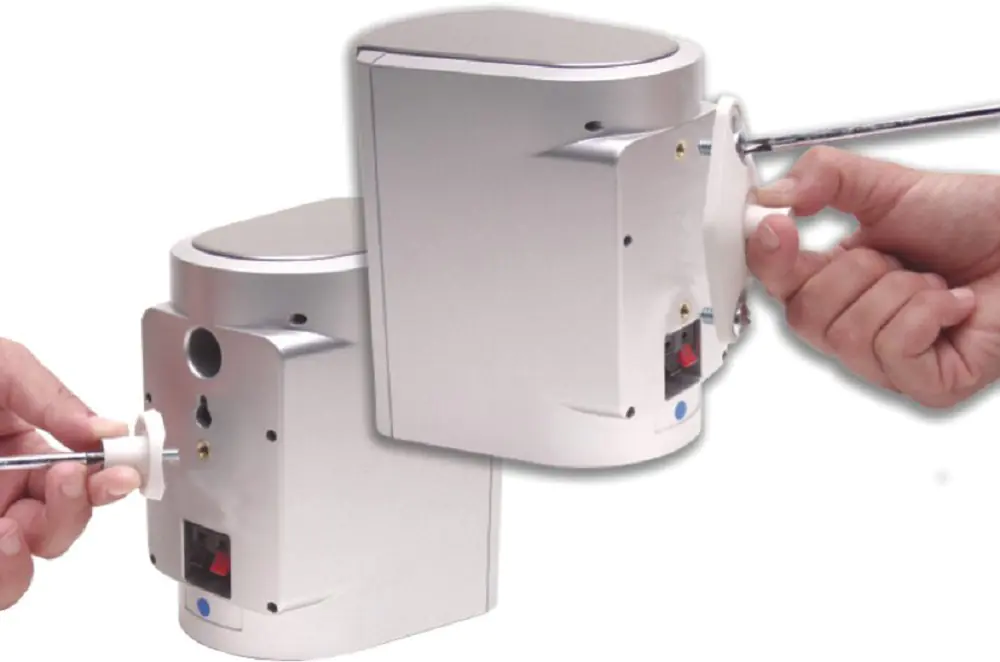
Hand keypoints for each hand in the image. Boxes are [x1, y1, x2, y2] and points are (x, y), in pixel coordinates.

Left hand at [0, 338, 141, 608]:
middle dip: (75, 509)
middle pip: (61, 526)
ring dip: (33, 549)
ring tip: (14, 527)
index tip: (123, 470)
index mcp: (18, 448)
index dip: (110, 475)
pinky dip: (4, 567)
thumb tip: (108, 430)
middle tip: (68, 482)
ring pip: (20, 567)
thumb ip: (54, 398)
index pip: (82, 473)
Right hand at [746, 145, 999, 407]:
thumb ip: (825, 177)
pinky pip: (894, 351)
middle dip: (855, 272)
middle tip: (895, 257)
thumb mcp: (889, 185)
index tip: (777, 225)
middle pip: (804, 316)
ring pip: (849, 334)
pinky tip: (952, 304)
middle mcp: (852, 326)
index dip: (768, 257)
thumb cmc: (977, 221)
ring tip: (932, 282)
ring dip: (900, 292)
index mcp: (832, 281)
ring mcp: (886, 362)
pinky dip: (928, 315)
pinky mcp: (924, 385)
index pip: (774, 281)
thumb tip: (773, 196)